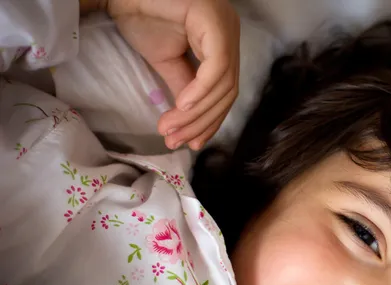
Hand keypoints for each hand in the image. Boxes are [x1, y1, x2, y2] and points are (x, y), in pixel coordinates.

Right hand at [103, 0, 239, 149]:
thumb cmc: (142, 16)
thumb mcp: (167, 61)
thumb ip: (184, 88)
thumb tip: (190, 119)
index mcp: (221, 43)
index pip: (224, 92)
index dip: (209, 122)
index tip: (191, 144)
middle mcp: (229, 33)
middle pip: (226, 92)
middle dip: (201, 123)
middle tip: (175, 142)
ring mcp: (225, 26)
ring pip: (222, 85)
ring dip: (195, 114)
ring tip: (170, 130)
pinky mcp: (214, 22)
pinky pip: (215, 68)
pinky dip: (200, 92)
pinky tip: (181, 107)